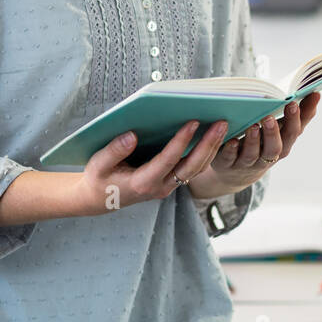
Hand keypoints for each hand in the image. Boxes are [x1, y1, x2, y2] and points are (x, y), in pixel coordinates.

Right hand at [76, 119, 229, 213]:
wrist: (100, 199)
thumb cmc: (98, 179)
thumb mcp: (98, 165)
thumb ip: (114, 151)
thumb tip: (132, 134)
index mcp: (142, 183)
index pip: (168, 160)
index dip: (181, 141)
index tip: (193, 122)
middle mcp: (160, 187)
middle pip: (191, 166)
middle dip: (208, 144)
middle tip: (222, 122)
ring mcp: (167, 186)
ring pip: (196, 169)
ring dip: (211, 148)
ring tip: (223, 126)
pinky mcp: (170, 182)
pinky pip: (192, 169)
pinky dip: (206, 153)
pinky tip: (213, 137)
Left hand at [187, 93, 320, 201]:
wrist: (235, 173)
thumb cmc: (262, 144)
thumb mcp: (280, 132)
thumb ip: (298, 115)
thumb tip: (315, 93)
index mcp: (281, 145)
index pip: (292, 133)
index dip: (295, 120)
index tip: (294, 102)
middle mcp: (266, 157)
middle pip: (274, 148)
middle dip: (273, 133)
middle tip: (269, 117)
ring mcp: (246, 162)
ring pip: (252, 154)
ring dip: (253, 141)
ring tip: (252, 126)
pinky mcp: (227, 164)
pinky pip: (229, 159)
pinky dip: (230, 150)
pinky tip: (231, 140)